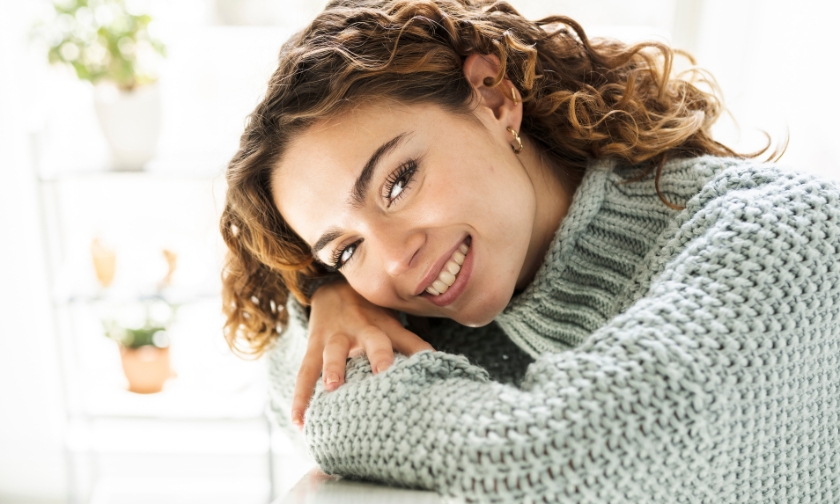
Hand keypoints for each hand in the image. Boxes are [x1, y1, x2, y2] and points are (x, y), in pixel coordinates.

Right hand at [291, 279, 432, 428]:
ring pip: (334, 352)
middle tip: (385, 371)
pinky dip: (301, 397)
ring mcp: (336, 337)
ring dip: (334, 369)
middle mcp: (362, 329)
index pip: (407, 338)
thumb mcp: (391, 321)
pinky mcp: (314, 346)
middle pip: (374, 340)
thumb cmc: (369, 312)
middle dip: (380, 355)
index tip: (432, 365)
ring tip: (332, 388)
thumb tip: (440, 366)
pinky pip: (305, 372)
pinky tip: (300, 421)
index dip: (419, 350)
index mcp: (385, 325)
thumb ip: (411, 343)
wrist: (331, 287)